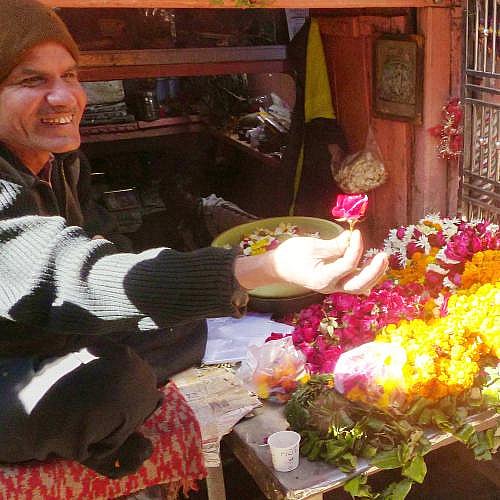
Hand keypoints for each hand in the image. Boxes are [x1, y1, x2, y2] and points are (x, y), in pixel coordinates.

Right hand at [271, 229, 387, 294]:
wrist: (278, 268)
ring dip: (373, 274)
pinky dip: (365, 273)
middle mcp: (330, 286)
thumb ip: (334, 245)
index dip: (355, 248)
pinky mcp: (335, 282)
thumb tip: (351, 238)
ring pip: (359, 286)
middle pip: (359, 284)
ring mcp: (333, 286)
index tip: (356, 233)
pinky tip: (373, 264)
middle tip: (383, 255)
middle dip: (374, 271)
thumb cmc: (291, 255)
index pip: (347, 265)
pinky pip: (354, 281)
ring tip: (382, 258)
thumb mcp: (311, 246)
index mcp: (322, 278)